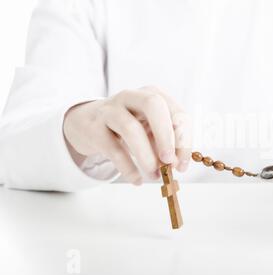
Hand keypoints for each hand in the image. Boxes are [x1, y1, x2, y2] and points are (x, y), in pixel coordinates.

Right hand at [63, 86, 191, 184]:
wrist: (87, 122)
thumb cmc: (128, 126)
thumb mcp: (150, 129)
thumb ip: (165, 143)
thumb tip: (176, 163)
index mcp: (153, 94)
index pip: (177, 113)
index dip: (184, 140)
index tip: (182, 164)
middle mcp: (132, 96)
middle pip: (153, 105)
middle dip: (165, 135)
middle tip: (169, 161)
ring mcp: (110, 110)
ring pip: (130, 128)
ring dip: (146, 156)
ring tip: (154, 175)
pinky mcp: (94, 128)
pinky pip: (113, 149)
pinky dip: (128, 168)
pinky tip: (137, 180)